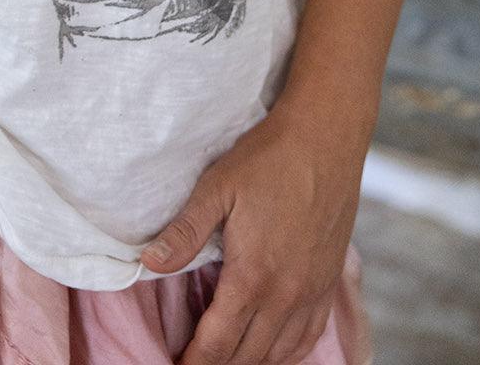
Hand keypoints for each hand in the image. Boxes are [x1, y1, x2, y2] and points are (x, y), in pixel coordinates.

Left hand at [140, 99, 367, 363]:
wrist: (326, 137)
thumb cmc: (269, 158)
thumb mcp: (217, 188)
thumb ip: (184, 231)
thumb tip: (149, 262)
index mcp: (254, 276)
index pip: (218, 342)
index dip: (194, 362)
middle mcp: (287, 294)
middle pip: (248, 356)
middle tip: (193, 361)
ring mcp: (312, 291)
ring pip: (280, 354)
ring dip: (250, 362)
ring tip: (225, 358)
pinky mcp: (330, 281)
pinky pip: (310, 338)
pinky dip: (286, 353)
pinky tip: (272, 348)